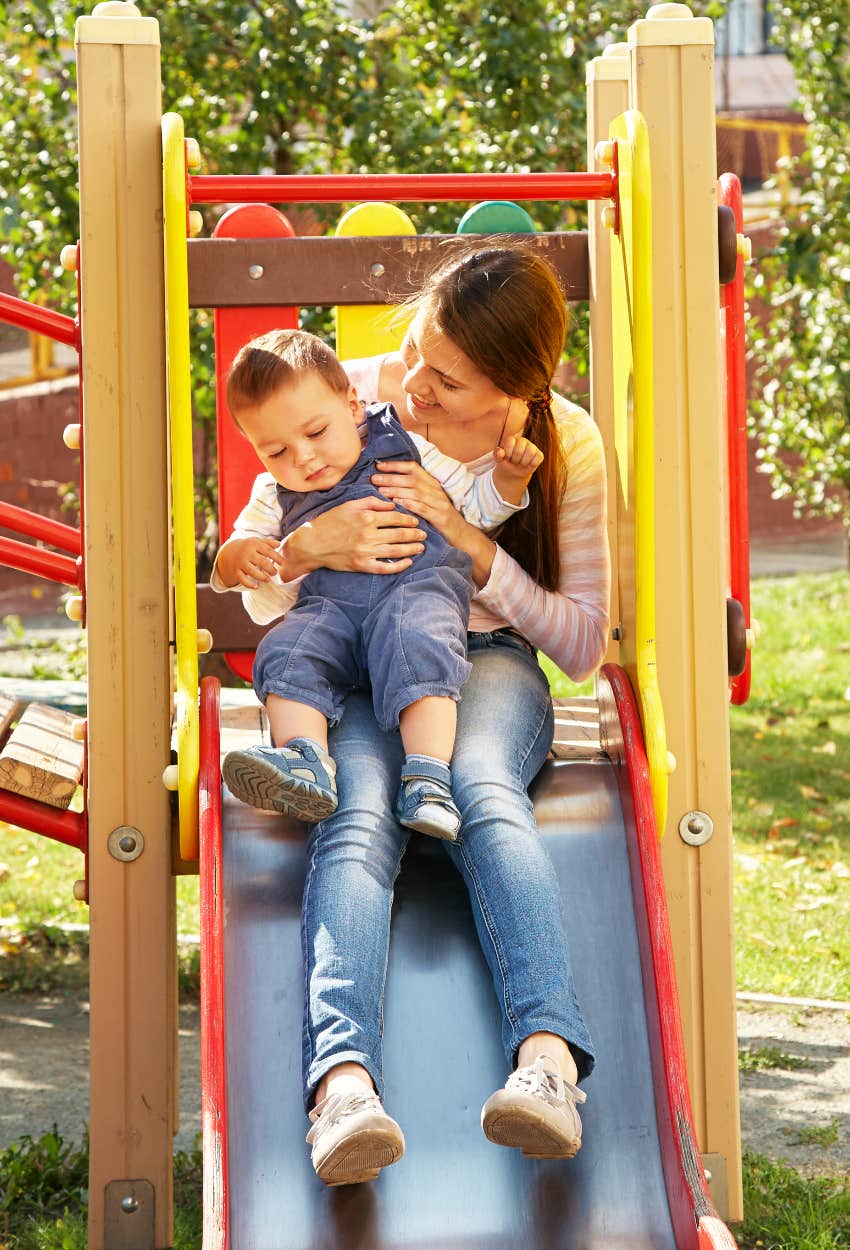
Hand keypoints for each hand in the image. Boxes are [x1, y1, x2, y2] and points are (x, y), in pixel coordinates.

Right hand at [217, 537, 285, 588]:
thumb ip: (268, 543)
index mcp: (253, 544)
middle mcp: (246, 553)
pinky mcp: (236, 571)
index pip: (268, 551)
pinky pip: (242, 579)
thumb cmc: (248, 547)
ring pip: (252, 571)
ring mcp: (240, 562)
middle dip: (270, 568)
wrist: (230, 552)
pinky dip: (249, 585)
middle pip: (261, 562)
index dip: (277, 557)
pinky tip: (257, 587)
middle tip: (275, 573)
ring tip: (268, 579)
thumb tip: (279, 544)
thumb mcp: (257, 542)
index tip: (282, 563)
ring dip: (262, 577)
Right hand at [284, 496, 426, 574]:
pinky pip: (385, 568)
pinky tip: (408, 562)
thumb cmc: (330, 522)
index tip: (416, 520)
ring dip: (412, 548)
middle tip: (424, 534)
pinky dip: (399, 566)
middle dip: (415, 534)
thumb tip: (391, 504)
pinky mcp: (362, 566)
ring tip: (421, 547)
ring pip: (396, 550)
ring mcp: (366, 552)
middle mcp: (368, 534)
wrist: (312, 544)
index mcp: (366, 517)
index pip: (396, 517)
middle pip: (399, 534)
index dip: (409, 518)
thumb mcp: (349, 505)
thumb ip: (372, 502)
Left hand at [370, 459, 467, 545]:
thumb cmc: (439, 519)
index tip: (378, 466)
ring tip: (381, 491)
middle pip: (412, 479)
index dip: (395, 465)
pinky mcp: (441, 517)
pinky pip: (423, 508)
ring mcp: (439, 503)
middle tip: (374, 479)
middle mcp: (436, 491)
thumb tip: (387, 485)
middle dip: (392, 477)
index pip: (413, 468)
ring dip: (397, 490)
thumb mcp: (427, 502)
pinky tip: (397, 503)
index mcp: (432, 484)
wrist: (462, 536)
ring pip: (416, 492)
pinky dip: (410, 504)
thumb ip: (412, 492)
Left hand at [492, 434, 543, 503]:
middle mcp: (523, 440)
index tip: (506, 458)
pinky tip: (528, 465)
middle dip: (515, 460)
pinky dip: (532, 464)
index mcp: (512, 439)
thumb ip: (497, 455)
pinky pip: (537, 458)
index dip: (507, 453)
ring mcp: (532, 446)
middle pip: (519, 450)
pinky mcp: (539, 454)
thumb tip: (500, 452)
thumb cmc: (506, 462)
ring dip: (524, 462)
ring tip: (520, 463)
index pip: (510, 442)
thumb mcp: (498, 460)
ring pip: (531, 452)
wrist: (513, 472)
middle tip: (514, 462)